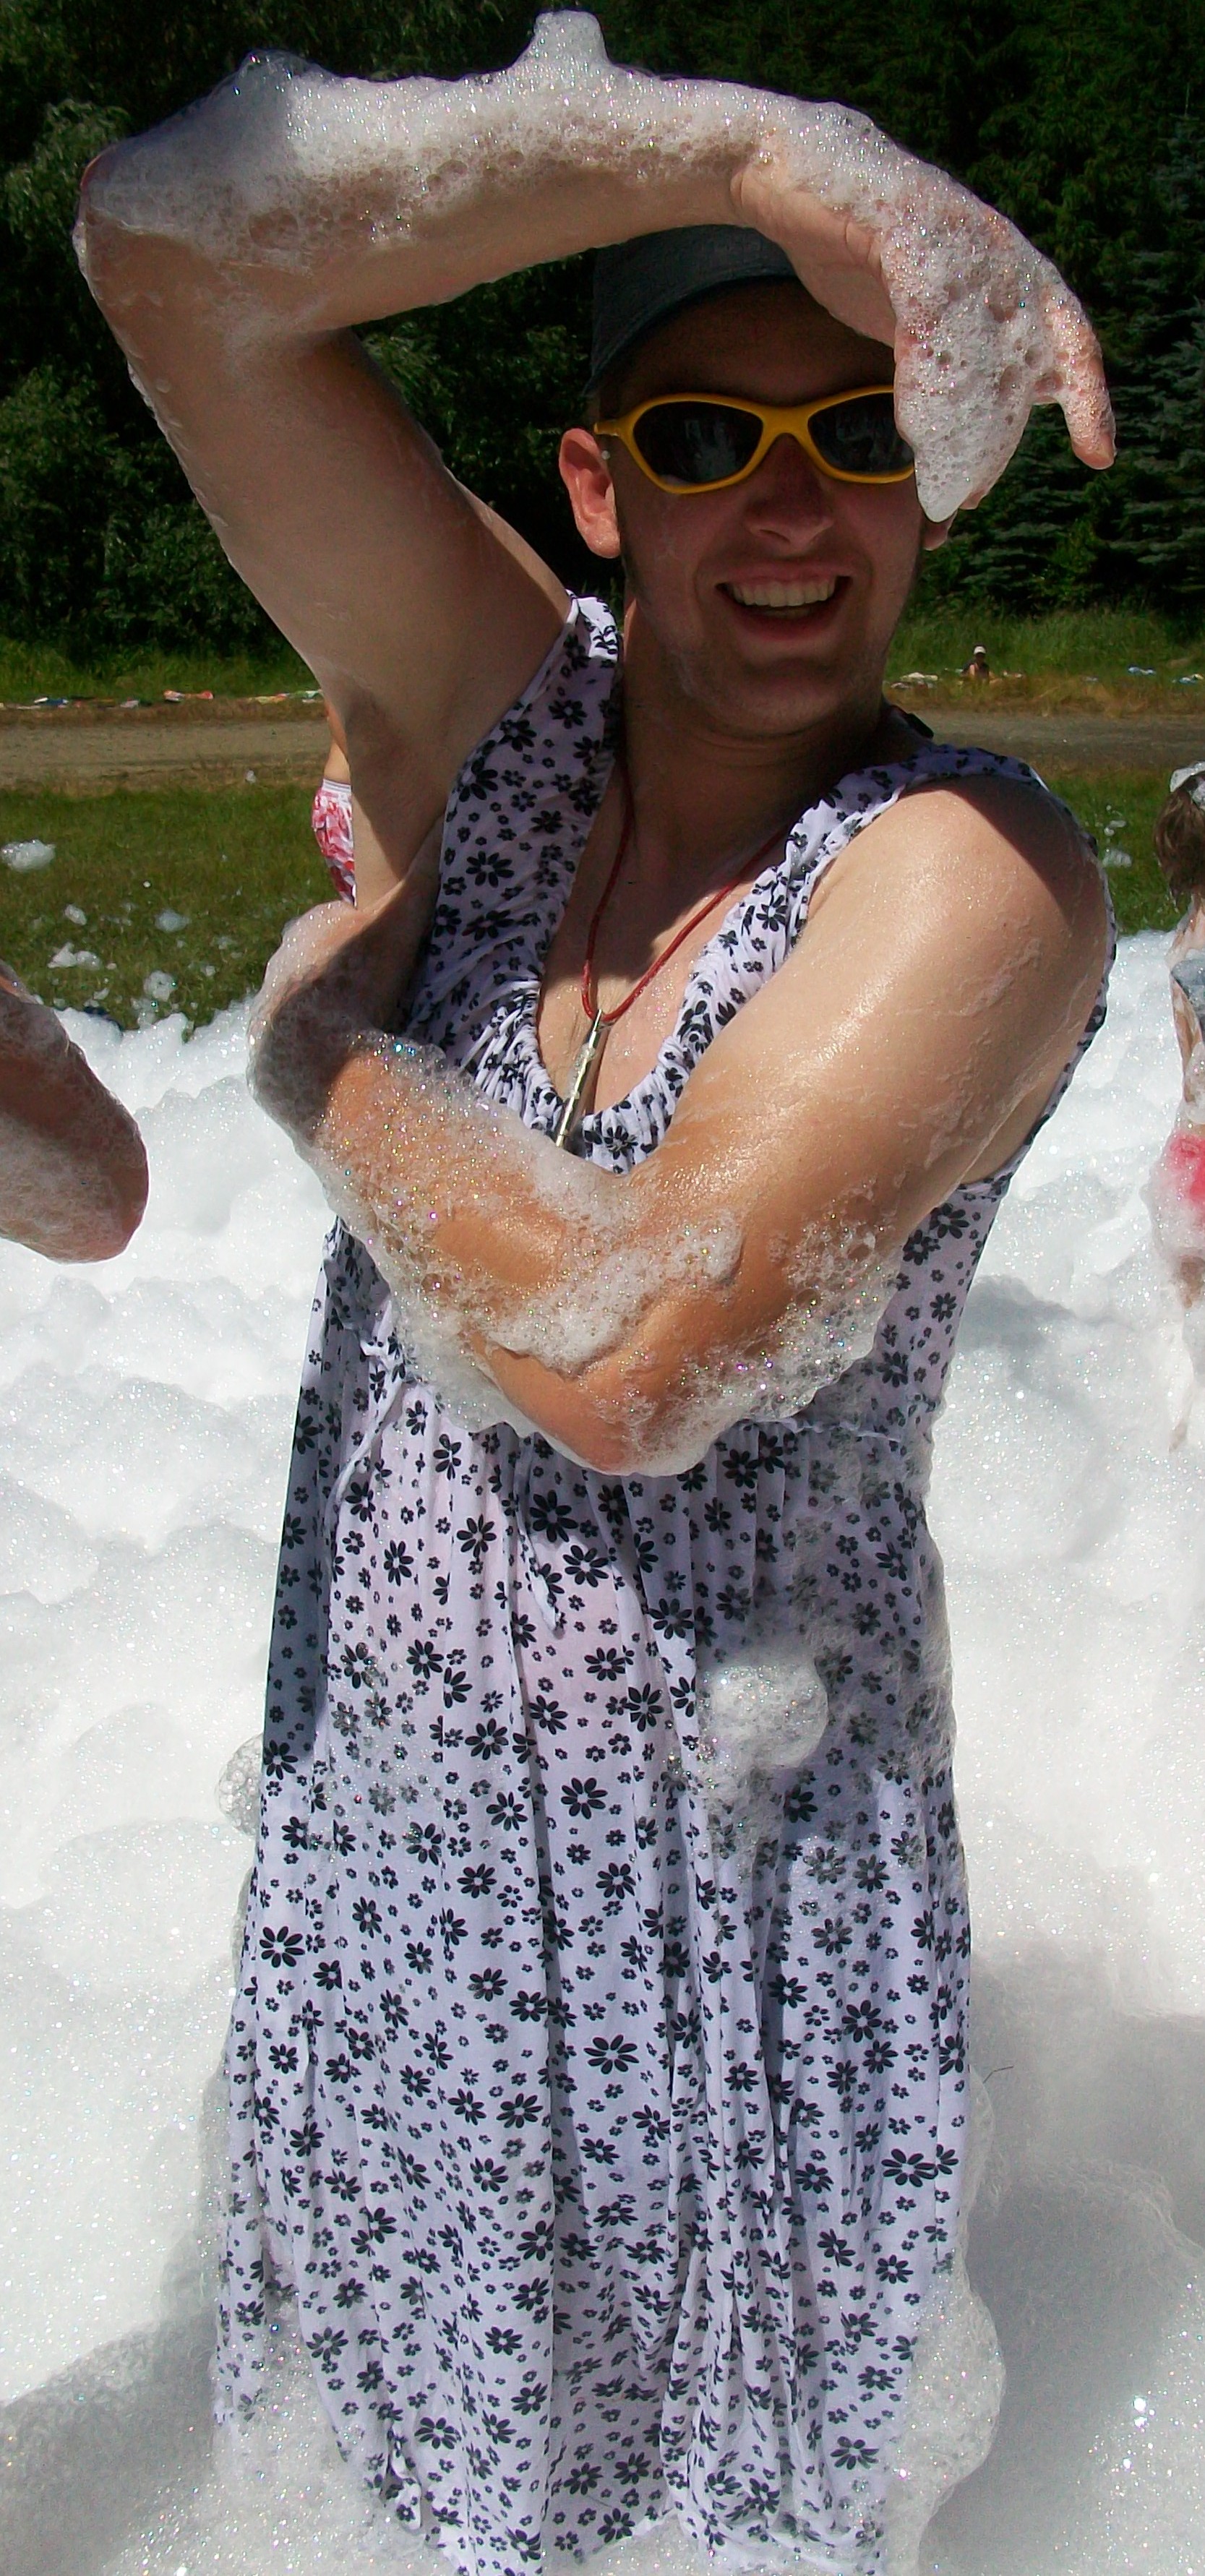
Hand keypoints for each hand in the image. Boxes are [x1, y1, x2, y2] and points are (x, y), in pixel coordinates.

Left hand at [250, 866, 435, 1139]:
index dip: (372, 942)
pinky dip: (318, 1055)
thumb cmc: (357, 984)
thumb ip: (422, 876)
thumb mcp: (396, 923)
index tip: (397, 963)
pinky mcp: (264, 1057)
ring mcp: (268, 1013)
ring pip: (307, 1009)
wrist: (318, 1058)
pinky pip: (296, 1051)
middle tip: (388, 1001)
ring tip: (368, 1037)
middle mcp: (278, 966)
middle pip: (323, 967)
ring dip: (333, 1018)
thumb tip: (446, 819)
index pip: (341, 928)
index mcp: (305, 930)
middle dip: (351, 979)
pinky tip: (344, 1065)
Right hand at [734, 121, 1113, 520]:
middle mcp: (995, 249)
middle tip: (973, 490)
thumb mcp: (917, 316)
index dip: (1086, 395)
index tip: (1097, 454)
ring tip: (939, 473)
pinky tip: (911, 422)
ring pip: (981, 345)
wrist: (789, 178)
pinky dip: (925, 376)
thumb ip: (952, 360)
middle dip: (1005, 433)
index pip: (1068, 338)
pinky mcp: (906, 222)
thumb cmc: (854, 251)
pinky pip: (931, 316)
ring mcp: (954, 231)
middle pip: (1029, 354)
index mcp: (1009, 270)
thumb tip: (963, 444)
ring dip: (962, 421)